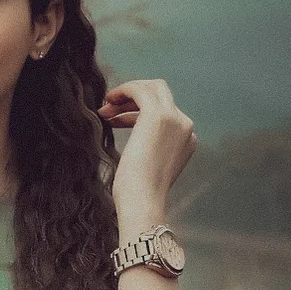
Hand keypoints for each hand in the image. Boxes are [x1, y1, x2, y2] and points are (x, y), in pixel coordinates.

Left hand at [97, 79, 196, 217]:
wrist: (142, 201)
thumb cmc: (139, 194)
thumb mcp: (149, 166)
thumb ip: (149, 148)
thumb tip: (137, 139)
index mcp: (186, 139)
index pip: (163, 112)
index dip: (134, 113)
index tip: (113, 119)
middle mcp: (185, 125)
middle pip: (160, 94)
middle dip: (132, 98)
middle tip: (108, 108)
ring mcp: (174, 118)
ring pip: (151, 88)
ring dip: (125, 94)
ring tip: (104, 109)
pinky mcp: (158, 115)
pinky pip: (140, 89)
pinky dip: (123, 90)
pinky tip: (109, 100)